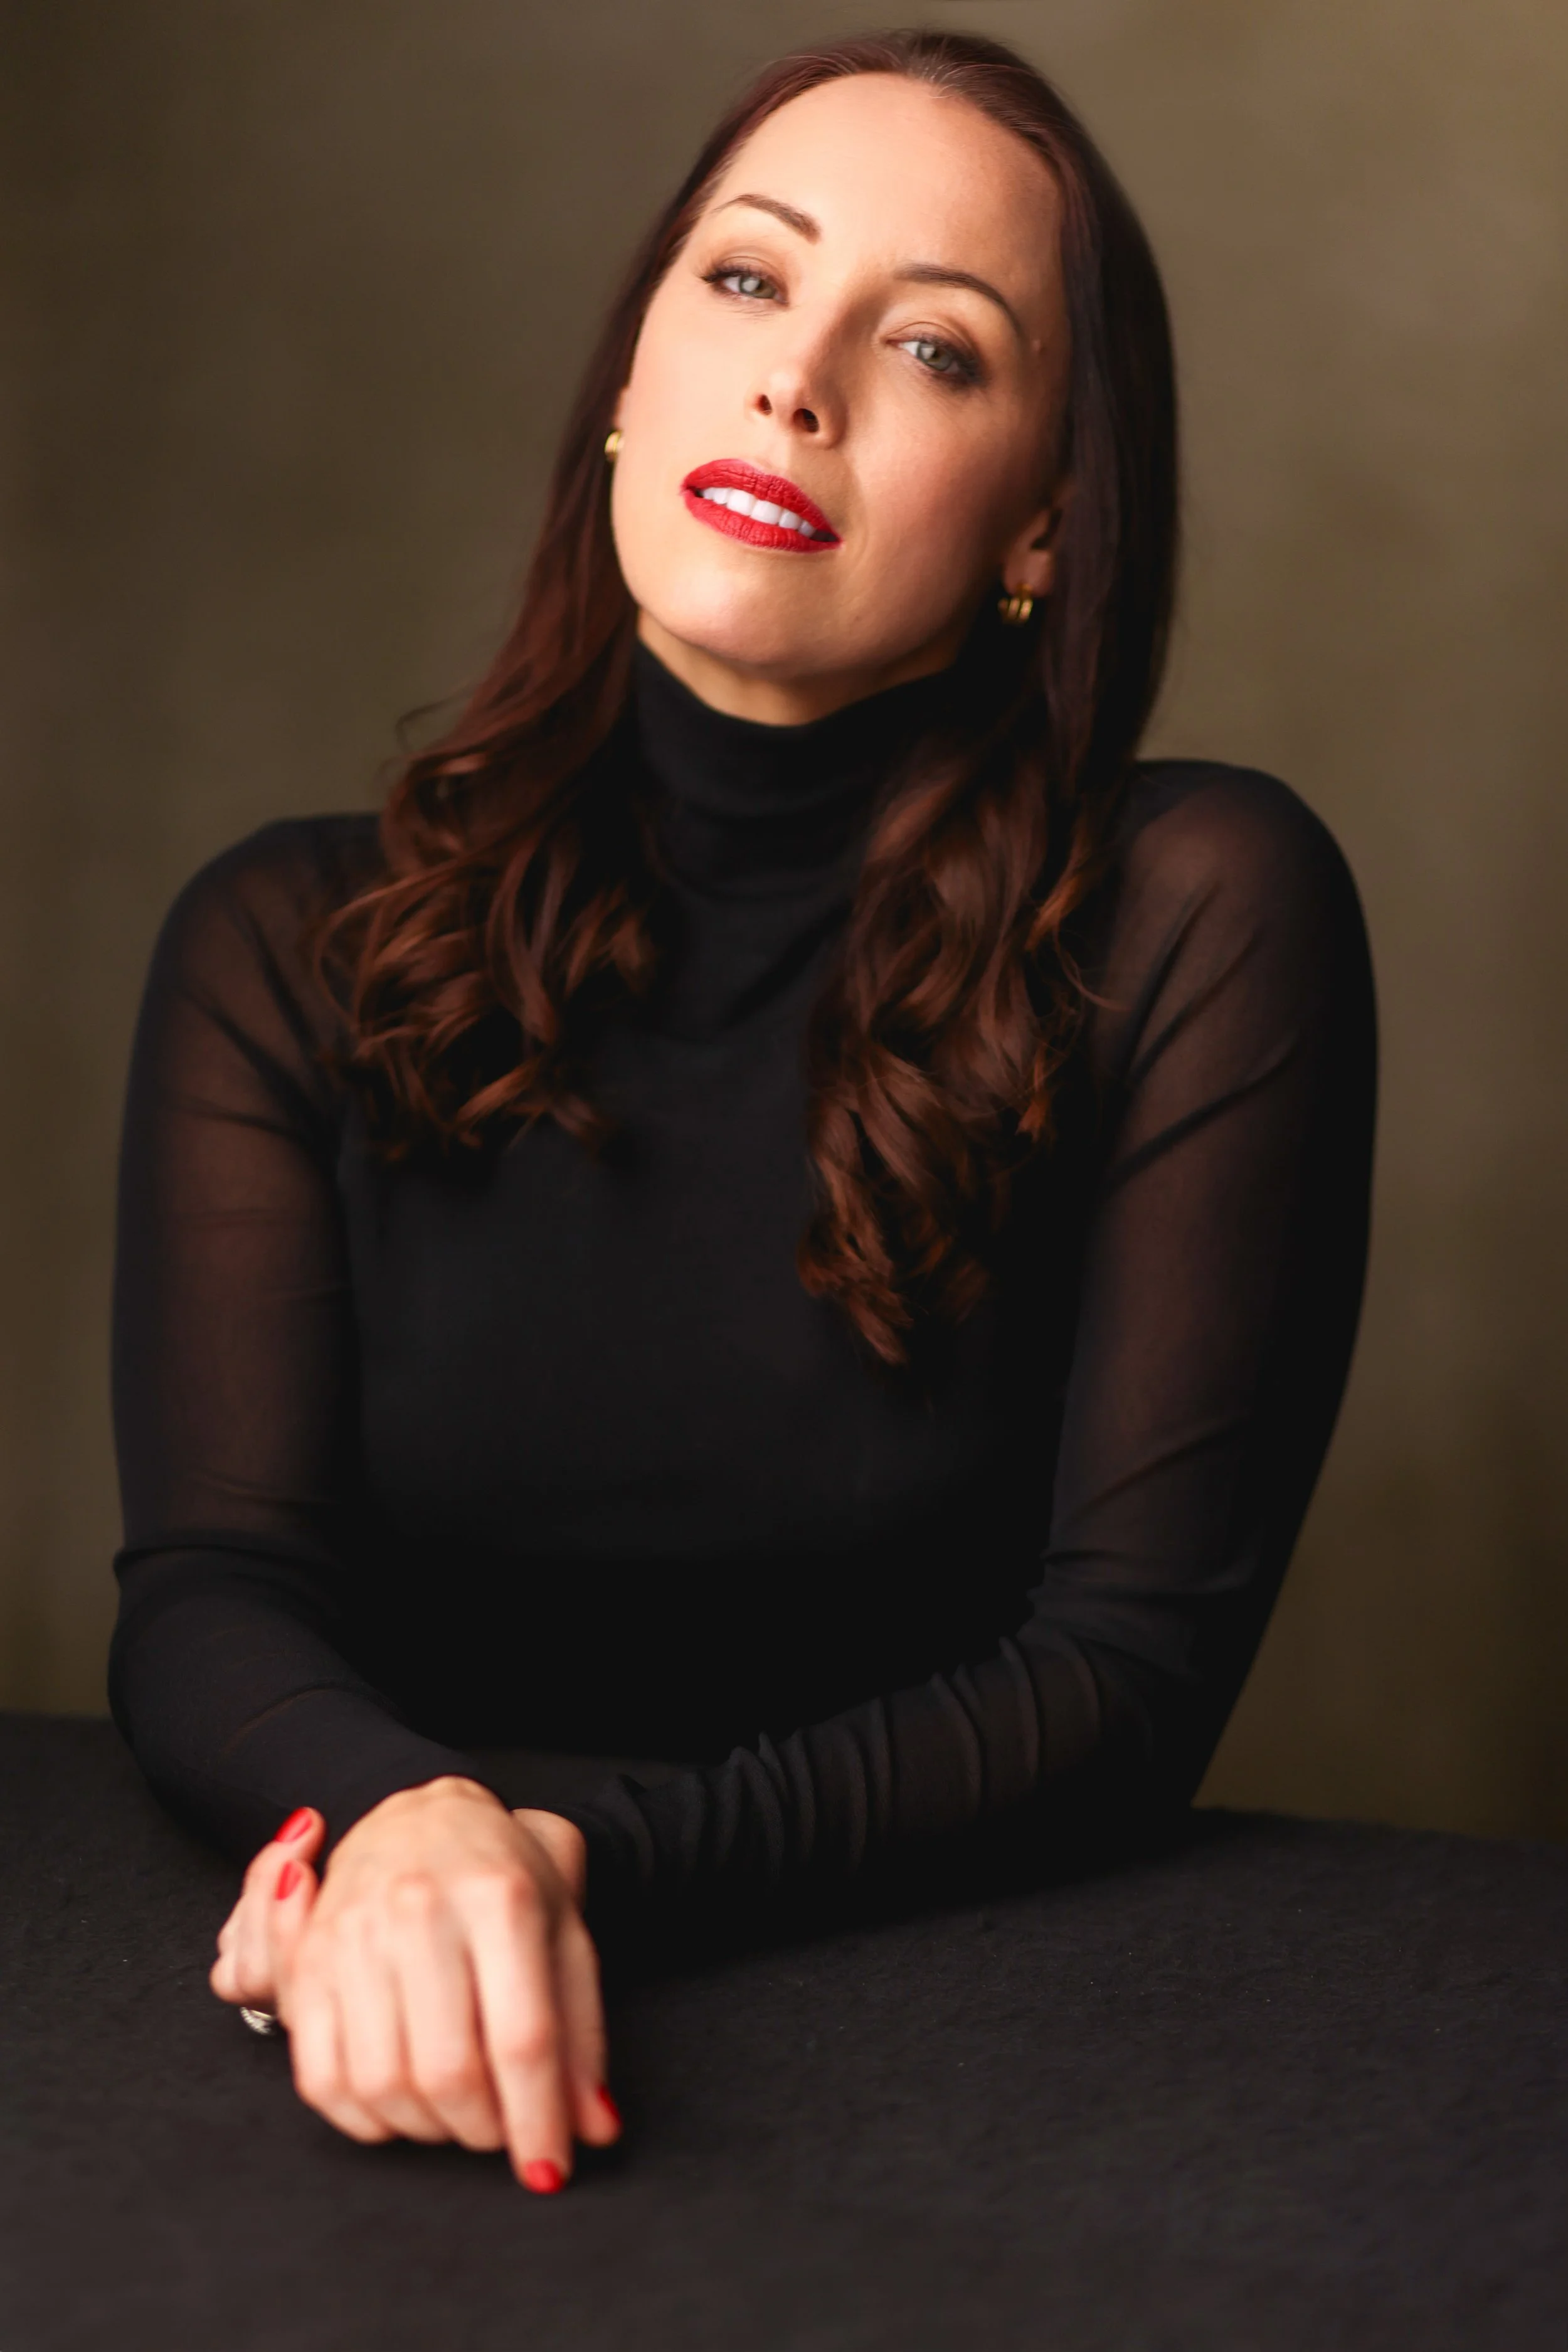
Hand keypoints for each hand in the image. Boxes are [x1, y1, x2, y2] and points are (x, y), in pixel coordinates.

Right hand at [211, 1779, 617, 2190]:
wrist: (421, 1815)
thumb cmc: (505, 1878)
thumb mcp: (564, 1935)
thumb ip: (582, 2033)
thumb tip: (596, 2129)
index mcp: (500, 1898)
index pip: (522, 2039)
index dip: (537, 2121)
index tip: (549, 2172)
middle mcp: (421, 1910)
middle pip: (450, 2071)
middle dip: (483, 2130)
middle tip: (500, 2130)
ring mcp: (355, 1933)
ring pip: (383, 2084)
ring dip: (427, 2128)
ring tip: (455, 2112)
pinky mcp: (309, 1961)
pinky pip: (322, 2078)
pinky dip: (364, 2120)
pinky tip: (400, 2107)